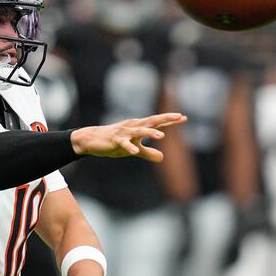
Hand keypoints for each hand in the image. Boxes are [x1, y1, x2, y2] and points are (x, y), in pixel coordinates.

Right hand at [70, 112, 186, 162]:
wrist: (92, 140)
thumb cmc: (114, 142)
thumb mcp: (134, 149)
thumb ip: (148, 152)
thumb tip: (162, 158)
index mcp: (139, 127)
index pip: (157, 123)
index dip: (170, 121)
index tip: (183, 117)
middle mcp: (133, 126)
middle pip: (151, 121)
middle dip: (165, 119)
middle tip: (178, 117)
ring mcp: (124, 132)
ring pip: (139, 132)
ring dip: (150, 133)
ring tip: (161, 135)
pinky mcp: (115, 140)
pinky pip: (123, 143)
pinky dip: (129, 146)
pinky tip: (135, 151)